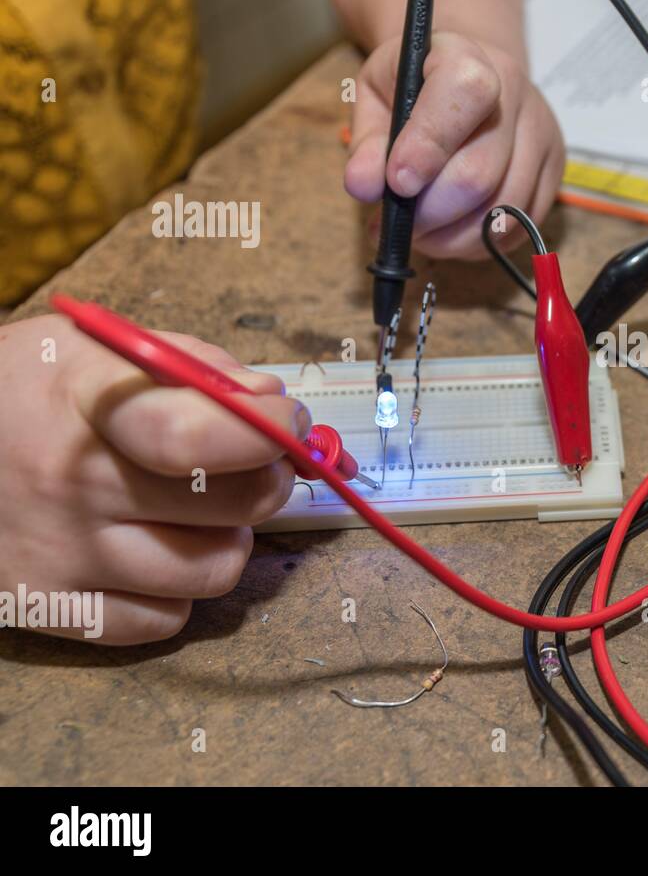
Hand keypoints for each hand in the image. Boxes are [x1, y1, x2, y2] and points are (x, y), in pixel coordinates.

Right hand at [0, 315, 306, 644]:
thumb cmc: (34, 392)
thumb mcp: (107, 350)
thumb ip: (200, 371)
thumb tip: (275, 407)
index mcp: (89, 403)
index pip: (194, 436)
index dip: (265, 435)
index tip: (288, 424)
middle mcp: (72, 483)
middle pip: (232, 506)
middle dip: (265, 482)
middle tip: (250, 468)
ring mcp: (60, 552)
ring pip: (214, 571)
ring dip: (225, 540)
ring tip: (192, 511)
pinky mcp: (50, 608)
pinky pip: (166, 621)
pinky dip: (176, 590)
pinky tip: (150, 549)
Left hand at [344, 32, 565, 257]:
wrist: (468, 77)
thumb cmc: (414, 88)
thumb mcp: (375, 97)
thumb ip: (368, 142)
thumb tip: (364, 186)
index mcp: (466, 57)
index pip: (465, 95)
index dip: (429, 145)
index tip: (397, 182)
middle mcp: (515, 92)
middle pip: (480, 173)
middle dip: (431, 213)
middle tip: (401, 224)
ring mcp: (542, 134)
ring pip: (503, 211)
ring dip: (453, 237)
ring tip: (423, 233)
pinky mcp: (555, 172)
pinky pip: (520, 227)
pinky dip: (479, 243)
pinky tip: (453, 231)